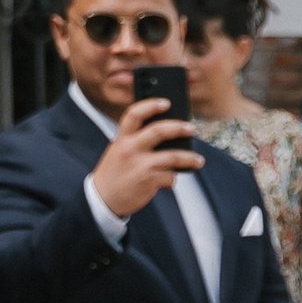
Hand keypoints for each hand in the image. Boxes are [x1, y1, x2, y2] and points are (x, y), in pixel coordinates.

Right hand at [89, 98, 200, 220]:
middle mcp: (130, 149)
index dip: (151, 105)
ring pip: (172, 156)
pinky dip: (172, 179)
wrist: (102, 199)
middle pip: (158, 131)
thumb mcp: (118, 151)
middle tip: (190, 128)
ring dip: (189, 158)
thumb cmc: (113, 174)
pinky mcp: (148, 180)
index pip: (134, 114)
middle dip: (178, 128)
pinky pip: (169, 176)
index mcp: (121, 139)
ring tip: (198, 160)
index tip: (166, 103)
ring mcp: (140, 165)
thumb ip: (135, 142)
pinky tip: (170, 181)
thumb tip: (166, 138)